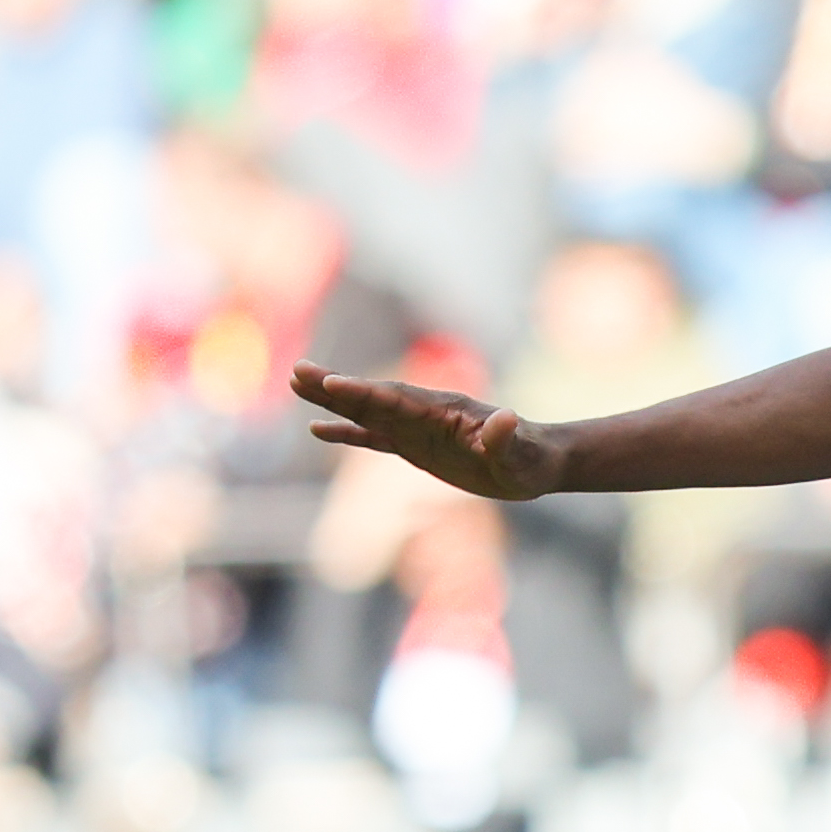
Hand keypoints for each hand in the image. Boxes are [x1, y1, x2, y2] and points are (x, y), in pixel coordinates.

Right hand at [292, 367, 564, 501]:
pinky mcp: (414, 447)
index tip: (333, 384)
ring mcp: (416, 429)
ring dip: (332, 400)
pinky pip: (374, 437)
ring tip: (295, 384)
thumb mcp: (520, 453)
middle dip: (336, 387)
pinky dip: (347, 432)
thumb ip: (505, 438)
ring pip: (366, 412)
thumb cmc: (530, 458)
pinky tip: (318, 429)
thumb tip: (504, 418)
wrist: (535, 461)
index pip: (398, 400)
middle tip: (297, 370)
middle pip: (373, 397)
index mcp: (444, 411)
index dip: (366, 394)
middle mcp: (424, 414)